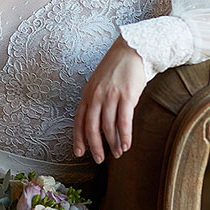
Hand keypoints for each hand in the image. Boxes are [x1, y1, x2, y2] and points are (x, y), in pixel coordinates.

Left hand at [73, 35, 145, 162]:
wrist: (131, 51)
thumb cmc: (115, 69)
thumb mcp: (99, 84)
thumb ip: (95, 101)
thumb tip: (97, 125)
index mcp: (87, 94)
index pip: (79, 120)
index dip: (79, 138)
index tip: (80, 152)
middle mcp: (96, 96)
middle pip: (92, 127)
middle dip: (95, 146)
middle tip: (99, 159)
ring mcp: (111, 96)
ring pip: (109, 126)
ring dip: (113, 143)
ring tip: (118, 153)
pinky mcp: (127, 96)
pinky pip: (124, 121)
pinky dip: (125, 136)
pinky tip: (126, 145)